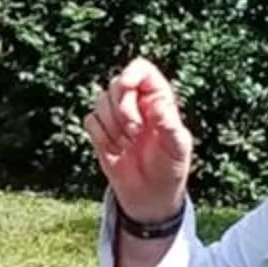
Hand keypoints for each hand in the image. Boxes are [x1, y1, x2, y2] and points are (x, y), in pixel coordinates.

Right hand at [85, 58, 193, 225]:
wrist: (151, 196)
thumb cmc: (170, 169)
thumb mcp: (177, 149)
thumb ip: (170, 125)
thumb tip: (159, 103)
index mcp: (159, 100)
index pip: (142, 70)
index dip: (132, 72)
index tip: (128, 84)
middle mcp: (136, 103)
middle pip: (117, 84)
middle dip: (123, 108)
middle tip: (136, 132)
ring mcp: (117, 117)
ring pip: (100, 100)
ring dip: (112, 125)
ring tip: (128, 145)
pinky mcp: (101, 132)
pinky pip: (90, 120)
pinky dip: (100, 135)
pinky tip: (115, 151)